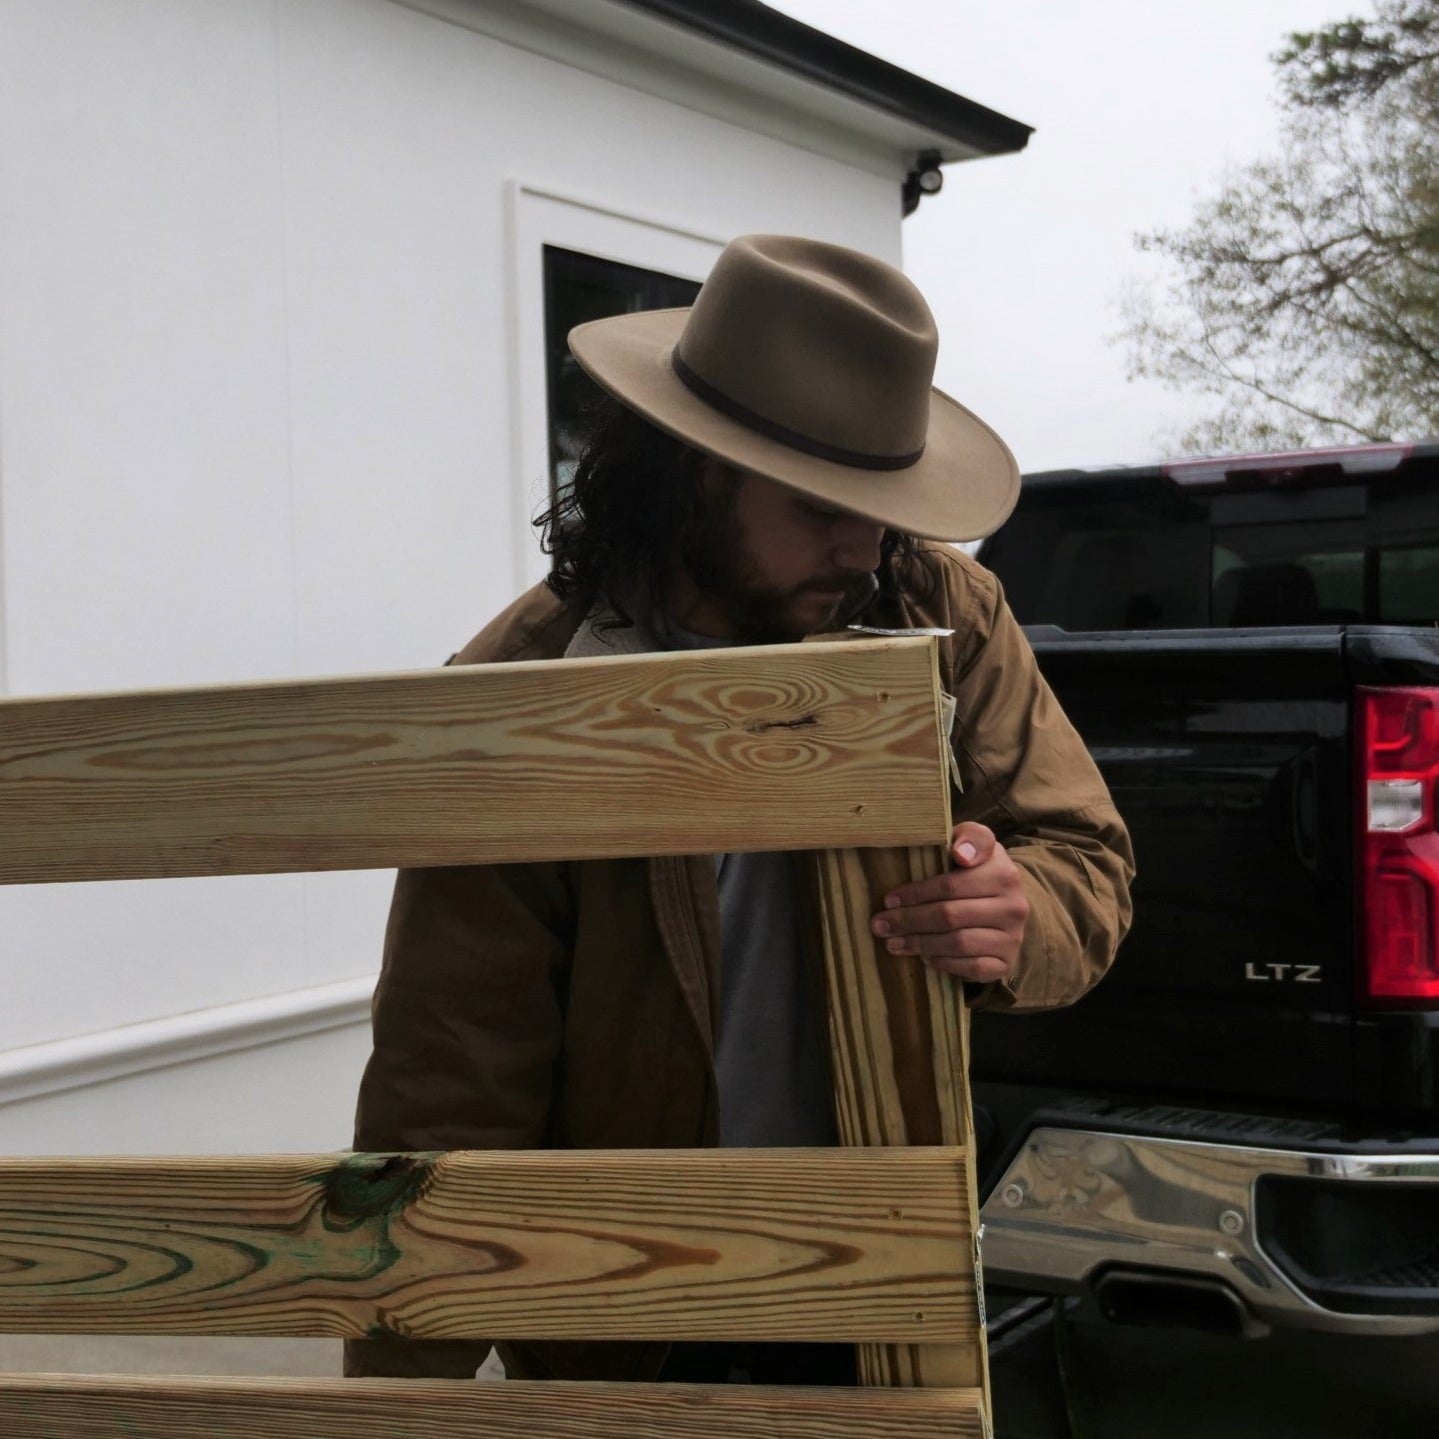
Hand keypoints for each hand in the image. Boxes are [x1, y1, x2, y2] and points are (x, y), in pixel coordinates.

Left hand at [869, 822, 1027, 983]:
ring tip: (892, 943)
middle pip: (950, 915)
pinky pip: (972, 968)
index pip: (951, 885)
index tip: (889, 899)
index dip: (916, 893)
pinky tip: (924, 958)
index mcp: (1004, 873)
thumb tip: (961, 853)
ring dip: (920, 944)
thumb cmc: (977, 869)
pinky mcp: (1006, 963)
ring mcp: (1013, 937)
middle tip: (880, 925)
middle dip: (909, 920)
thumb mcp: (974, 843)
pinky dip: (944, 963)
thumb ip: (968, 837)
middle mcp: (1014, 906)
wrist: (1006, 906)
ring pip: (958, 943)